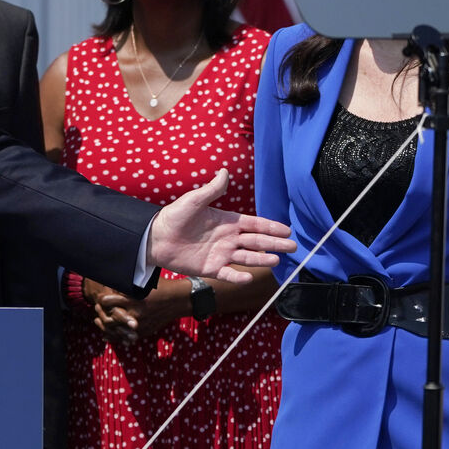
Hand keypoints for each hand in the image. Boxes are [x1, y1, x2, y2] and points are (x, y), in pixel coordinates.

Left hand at [94, 280, 187, 342]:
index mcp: (133, 299)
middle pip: (109, 318)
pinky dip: (116, 337)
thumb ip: (128, 283)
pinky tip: (107, 335)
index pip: (107, 301)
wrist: (179, 300)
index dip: (102, 299)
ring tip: (99, 322)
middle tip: (97, 309)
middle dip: (101, 313)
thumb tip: (111, 275)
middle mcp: (136, 313)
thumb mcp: (143, 282)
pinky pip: (126, 338)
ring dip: (106, 327)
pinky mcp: (145, 332)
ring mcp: (141, 325)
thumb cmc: (161, 287)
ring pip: (116, 331)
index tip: (100, 297)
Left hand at [148, 170, 291, 283]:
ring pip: (247, 258)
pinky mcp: (210, 268)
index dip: (271, 227)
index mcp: (227, 221)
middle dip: (275, 243)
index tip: (287, 229)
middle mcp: (228, 238)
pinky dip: (238, 277)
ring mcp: (221, 254)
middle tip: (293, 246)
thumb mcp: (193, 200)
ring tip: (277, 260)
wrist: (155, 237)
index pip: (254, 224)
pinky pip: (228, 274)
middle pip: (257, 242)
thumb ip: (211, 189)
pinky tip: (248, 277)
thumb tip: (224, 171)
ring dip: (261, 260)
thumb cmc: (174, 216)